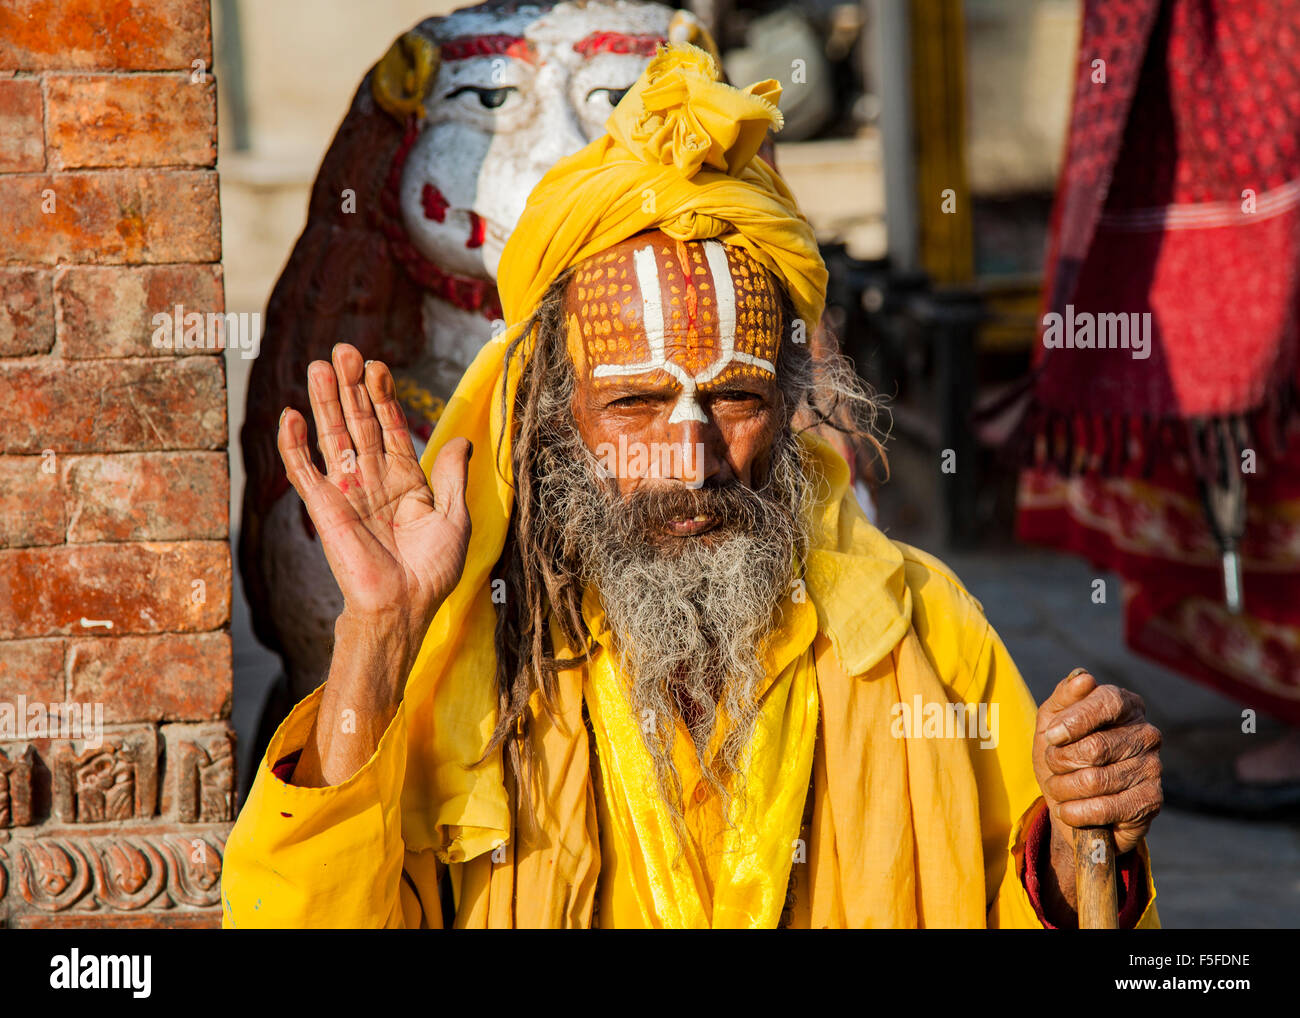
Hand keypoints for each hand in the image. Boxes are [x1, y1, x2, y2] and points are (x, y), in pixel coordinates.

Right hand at [277, 343, 471, 645]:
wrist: (406, 604)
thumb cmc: (433, 570)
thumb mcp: (455, 516)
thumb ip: (452, 476)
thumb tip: (462, 440)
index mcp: (404, 480)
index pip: (389, 428)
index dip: (383, 396)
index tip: (378, 365)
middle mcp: (372, 479)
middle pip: (358, 423)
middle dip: (351, 387)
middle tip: (344, 350)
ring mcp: (347, 491)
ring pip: (332, 437)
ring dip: (324, 403)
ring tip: (318, 366)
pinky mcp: (325, 508)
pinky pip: (304, 471)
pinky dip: (294, 445)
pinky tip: (290, 415)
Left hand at [1032, 669, 1161, 913]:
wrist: (1070, 806)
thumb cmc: (1062, 756)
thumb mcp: (1051, 723)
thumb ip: (1064, 697)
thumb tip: (1084, 677)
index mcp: (1125, 705)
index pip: (1107, 701)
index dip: (1075, 720)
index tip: (1051, 736)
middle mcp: (1146, 733)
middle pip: (1096, 747)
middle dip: (1060, 761)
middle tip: (1053, 767)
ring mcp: (1153, 768)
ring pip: (1095, 780)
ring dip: (1063, 789)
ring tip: (1060, 789)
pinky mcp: (1151, 801)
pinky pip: (1105, 808)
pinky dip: (1075, 812)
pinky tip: (1070, 810)